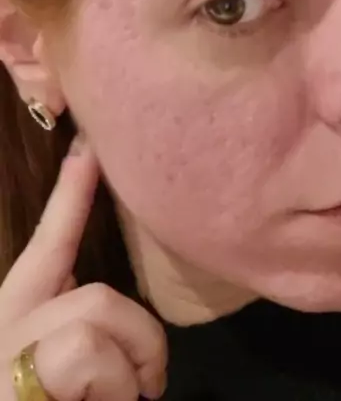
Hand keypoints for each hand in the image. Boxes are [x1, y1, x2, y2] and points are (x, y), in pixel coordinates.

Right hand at [0, 137, 166, 399]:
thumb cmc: (37, 395)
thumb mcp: (62, 376)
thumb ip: (85, 342)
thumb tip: (114, 334)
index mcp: (17, 320)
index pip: (49, 245)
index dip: (72, 194)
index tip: (90, 146)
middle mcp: (6, 327)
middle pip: (95, 297)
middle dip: (139, 346)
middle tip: (145, 393)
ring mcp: (8, 353)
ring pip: (95, 322)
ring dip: (125, 379)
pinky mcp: (16, 374)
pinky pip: (85, 357)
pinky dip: (111, 388)